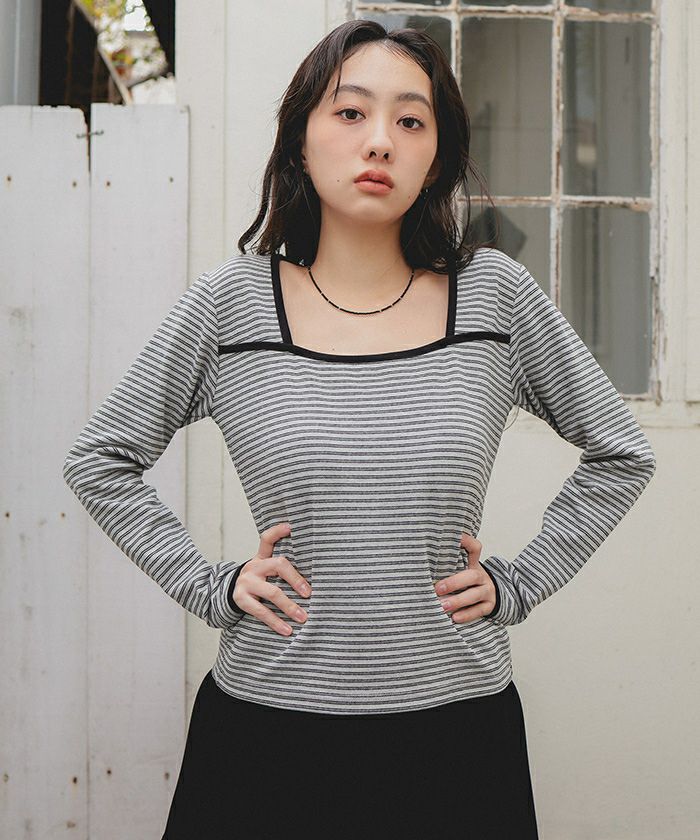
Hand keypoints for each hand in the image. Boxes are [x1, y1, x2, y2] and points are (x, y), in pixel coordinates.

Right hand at [232, 522, 311, 636]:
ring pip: (272, 592)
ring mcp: (246, 582)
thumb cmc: (257, 583)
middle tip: (309, 594)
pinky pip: (261, 611)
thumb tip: (315, 571)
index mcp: (261, 557)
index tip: (291, 527)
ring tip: (303, 617)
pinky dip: (276, 622)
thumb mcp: (264, 570)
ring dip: (290, 606)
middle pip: (278, 565)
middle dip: (296, 579)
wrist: (224, 595)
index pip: (267, 539)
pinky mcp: (241, 599)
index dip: (278, 531)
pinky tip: (287, 630)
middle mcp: (254, 566)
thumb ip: (281, 567)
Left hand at [433, 533, 496, 623]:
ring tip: (442, 606)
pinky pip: (479, 610)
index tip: (455, 539)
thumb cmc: (466, 582)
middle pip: (472, 575)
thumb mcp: (460, 570)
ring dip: (457, 601)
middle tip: (437, 589)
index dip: (466, 541)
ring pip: (475, 595)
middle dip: (454, 582)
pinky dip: (467, 615)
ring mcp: (487, 591)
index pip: (474, 548)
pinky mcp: (489, 606)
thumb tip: (421, 561)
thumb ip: (446, 565)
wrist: (489, 596)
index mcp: (473, 564)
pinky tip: (455, 618)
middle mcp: (481, 576)